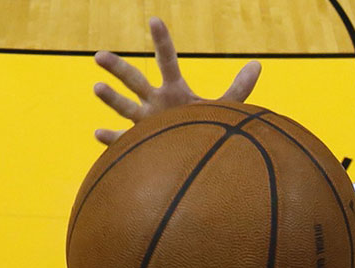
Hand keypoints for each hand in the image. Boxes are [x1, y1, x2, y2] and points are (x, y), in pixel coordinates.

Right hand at [92, 17, 261, 143]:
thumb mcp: (224, 107)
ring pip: (125, 108)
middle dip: (117, 68)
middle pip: (134, 80)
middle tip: (99, 56)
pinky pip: (123, 141)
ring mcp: (146, 123)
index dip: (162, 40)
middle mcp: (155, 103)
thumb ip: (239, 87)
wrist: (196, 159)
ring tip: (97, 87)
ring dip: (111, 98)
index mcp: (174, 90)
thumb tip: (257, 64)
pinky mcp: (141, 143)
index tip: (153, 20)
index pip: (166, 60)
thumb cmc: (205, 130)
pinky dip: (111, 139)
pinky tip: (98, 133)